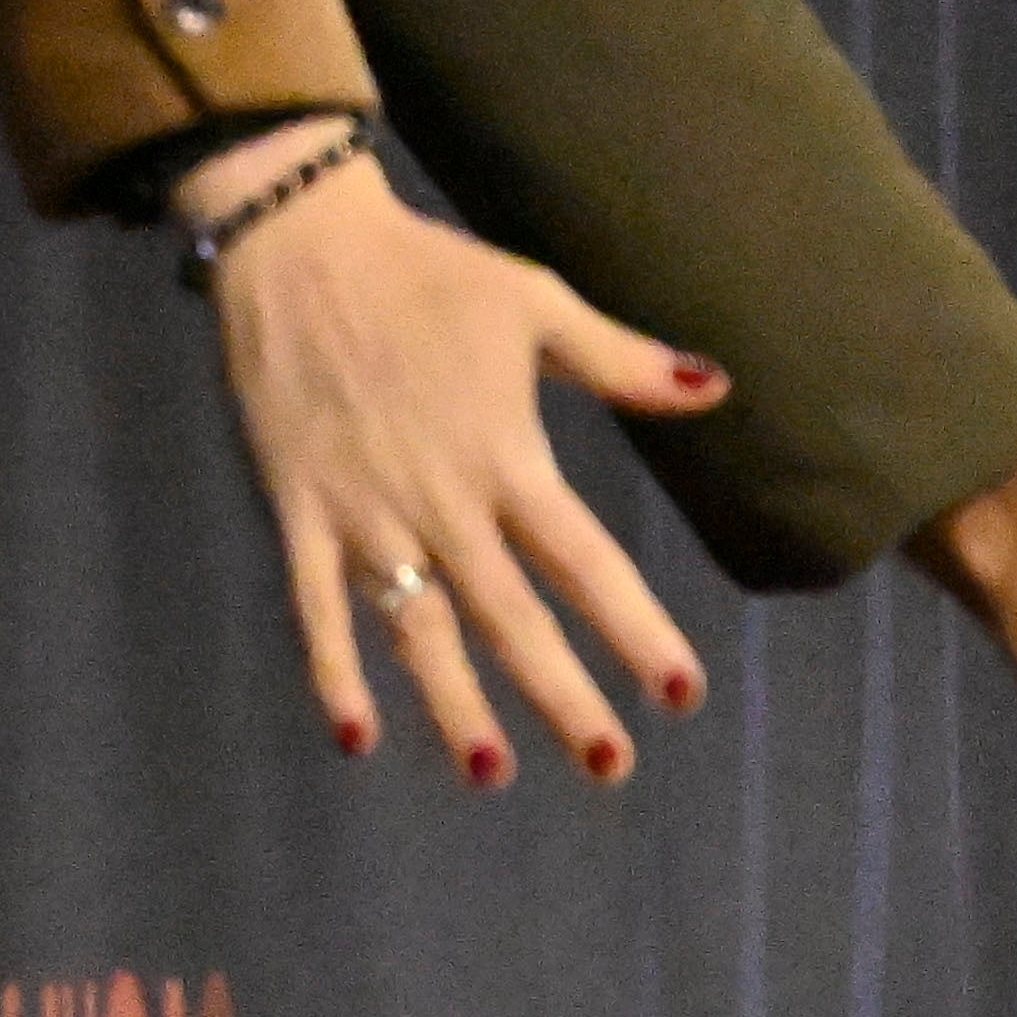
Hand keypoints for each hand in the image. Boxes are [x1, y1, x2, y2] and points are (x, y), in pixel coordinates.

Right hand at [187, 124, 724, 788]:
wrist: (299, 243)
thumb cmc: (429, 272)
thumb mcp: (537, 304)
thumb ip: (623, 362)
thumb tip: (717, 387)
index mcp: (505, 456)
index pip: (585, 562)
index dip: (635, 629)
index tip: (681, 691)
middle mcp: (440, 501)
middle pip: (510, 617)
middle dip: (562, 695)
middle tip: (610, 766)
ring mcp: (365, 512)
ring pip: (417, 629)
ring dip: (453, 704)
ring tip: (491, 773)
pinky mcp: (300, 510)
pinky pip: (317, 606)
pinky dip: (332, 671)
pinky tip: (357, 737)